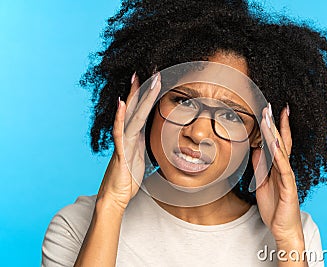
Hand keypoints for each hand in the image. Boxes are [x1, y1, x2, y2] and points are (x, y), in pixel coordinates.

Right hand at [97, 72, 161, 209]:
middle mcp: (129, 135)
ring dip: (135, 96)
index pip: (143, 110)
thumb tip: (154, 134)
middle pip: (137, 107)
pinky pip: (120, 133)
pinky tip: (121, 104)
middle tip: (150, 67)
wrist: (116, 197)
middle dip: (144, 87)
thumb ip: (145, 143)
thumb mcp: (142, 157)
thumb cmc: (129, 178)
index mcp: (136, 136)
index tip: (156, 77)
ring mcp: (123, 142)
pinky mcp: (120, 152)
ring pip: (131, 115)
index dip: (149, 94)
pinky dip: (120, 118)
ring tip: (138, 77)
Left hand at [252, 104, 303, 244]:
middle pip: (281, 142)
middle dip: (275, 124)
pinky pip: (284, 169)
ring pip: (282, 151)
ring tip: (271, 118)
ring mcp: (288, 177)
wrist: (283, 230)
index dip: (274, 127)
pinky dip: (280, 155)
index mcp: (278, 168)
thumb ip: (260, 167)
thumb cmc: (274, 208)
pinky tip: (276, 144)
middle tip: (270, 106)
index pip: (277, 143)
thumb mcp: (262, 184)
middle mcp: (285, 169)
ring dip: (276, 134)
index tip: (270, 111)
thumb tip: (255, 151)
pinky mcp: (289, 187)